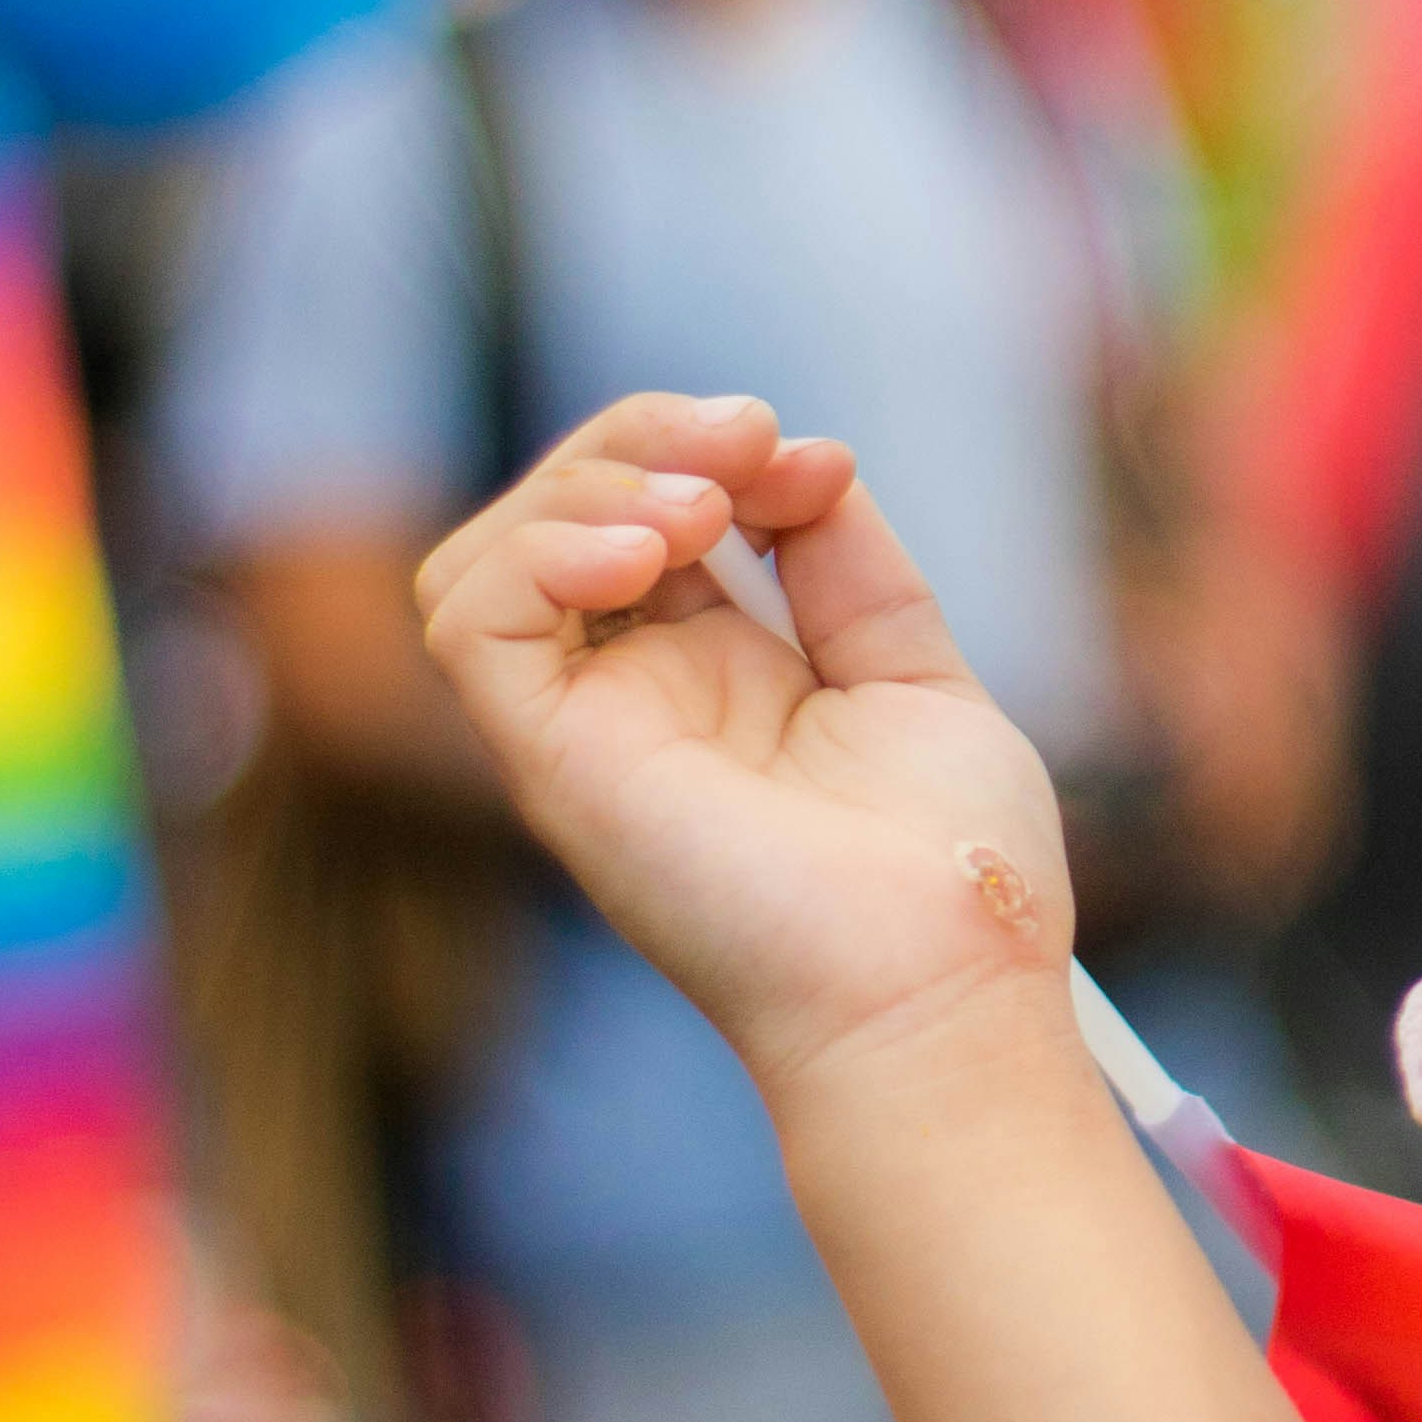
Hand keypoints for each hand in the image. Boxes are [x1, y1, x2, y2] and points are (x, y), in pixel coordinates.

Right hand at [412, 391, 1079, 1096]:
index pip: (644, 514)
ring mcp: (586, 735)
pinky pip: (470, 623)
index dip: (707, 451)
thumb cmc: (951, 869)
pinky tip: (650, 554)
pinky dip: (539, 553)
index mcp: (719, 677)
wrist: (943, 984)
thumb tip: (800, 456)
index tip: (812, 463)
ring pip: (487, 558)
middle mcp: (635, 701)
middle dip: (642, 437)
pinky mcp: (552, 765)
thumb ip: (847, 563)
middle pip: (559, 517)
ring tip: (703, 506)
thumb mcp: (914, 673)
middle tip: (745, 438)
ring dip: (585, 484)